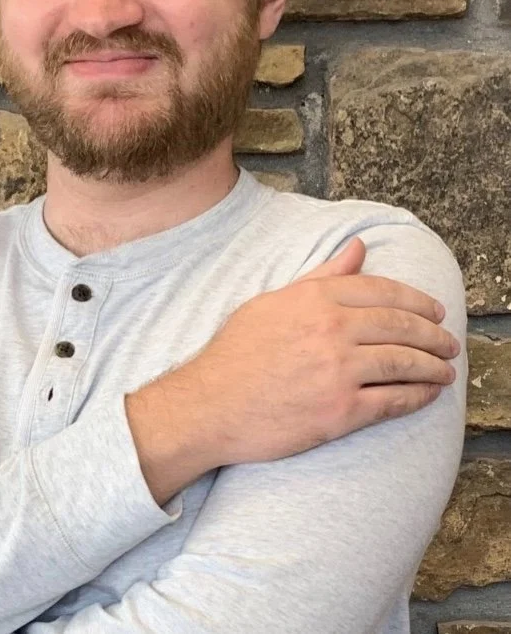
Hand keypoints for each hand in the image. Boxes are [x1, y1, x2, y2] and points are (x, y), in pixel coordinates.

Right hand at [169, 237, 459, 467]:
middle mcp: (331, 330)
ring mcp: (338, 372)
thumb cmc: (237, 352)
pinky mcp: (341, 412)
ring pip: (404, 363)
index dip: (415, 300)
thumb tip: (358, 248)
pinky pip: (393, 401)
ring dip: (433, 365)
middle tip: (448, 340)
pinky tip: (429, 393)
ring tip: (446, 368)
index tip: (433, 309)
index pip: (381, 291)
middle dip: (433, 333)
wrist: (211, 405)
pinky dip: (418, 396)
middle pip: (400, 326)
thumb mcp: (273, 302)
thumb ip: (321, 276)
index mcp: (314, 298)